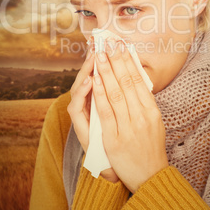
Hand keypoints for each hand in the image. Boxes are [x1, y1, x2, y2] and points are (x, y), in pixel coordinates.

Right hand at [67, 43, 118, 182]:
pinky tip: (90, 80)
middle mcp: (86, 106)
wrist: (118, 168)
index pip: (96, 75)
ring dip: (87, 71)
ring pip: (79, 89)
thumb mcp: (124, 113)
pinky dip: (84, 92)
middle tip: (98, 42)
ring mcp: (82, 116)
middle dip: (94, 60)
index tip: (106, 41)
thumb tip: (131, 67)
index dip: (101, 59)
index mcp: (98, 101)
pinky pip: (77, 107)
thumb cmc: (123, 138)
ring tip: (94, 56)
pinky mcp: (79, 127)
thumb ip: (123, 93)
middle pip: (87, 78)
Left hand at [93, 40, 168, 192]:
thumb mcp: (155, 122)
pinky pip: (106, 112)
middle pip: (127, 82)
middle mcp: (142, 116)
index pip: (139, 80)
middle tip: (109, 42)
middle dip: (116, 60)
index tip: (121, 46)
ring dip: (106, 71)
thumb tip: (137, 78)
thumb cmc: (151, 146)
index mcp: (152, 110)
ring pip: (116, 93)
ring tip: (100, 54)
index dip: (129, 61)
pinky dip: (100, 94)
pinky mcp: (115, 139)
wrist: (151, 176)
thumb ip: (145, 101)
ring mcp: (129, 127)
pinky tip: (95, 79)